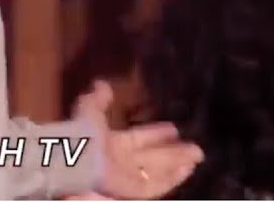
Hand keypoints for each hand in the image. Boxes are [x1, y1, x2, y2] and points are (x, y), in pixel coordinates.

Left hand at [75, 80, 203, 199]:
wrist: (77, 157)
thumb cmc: (84, 133)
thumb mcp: (90, 109)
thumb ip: (98, 99)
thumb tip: (103, 83)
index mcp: (113, 142)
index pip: (140, 138)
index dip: (156, 134)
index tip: (174, 129)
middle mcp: (123, 160)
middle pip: (153, 158)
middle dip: (174, 153)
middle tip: (195, 148)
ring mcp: (128, 176)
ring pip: (157, 172)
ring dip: (177, 166)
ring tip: (196, 158)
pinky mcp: (132, 189)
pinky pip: (154, 186)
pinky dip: (171, 179)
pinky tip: (187, 170)